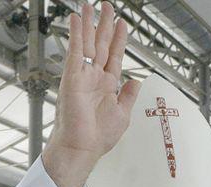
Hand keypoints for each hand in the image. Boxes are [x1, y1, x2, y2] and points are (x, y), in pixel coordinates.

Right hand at [42, 1, 140, 186]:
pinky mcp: (72, 76)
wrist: (83, 147)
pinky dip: (75, 34)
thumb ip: (129, 95)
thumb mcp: (123, 114)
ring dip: (88, 23)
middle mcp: (94, 77)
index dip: (118, 39)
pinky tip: (76, 19)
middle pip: (100, 44)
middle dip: (104, 24)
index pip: (114, 55)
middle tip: (107, 6)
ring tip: (89, 6)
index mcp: (108, 85)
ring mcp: (83, 75)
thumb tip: (137, 81)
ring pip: (87, 43)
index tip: (123, 23)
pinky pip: (75, 50)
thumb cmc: (99, 137)